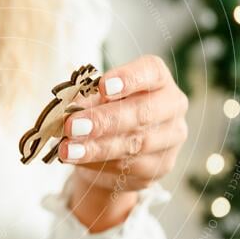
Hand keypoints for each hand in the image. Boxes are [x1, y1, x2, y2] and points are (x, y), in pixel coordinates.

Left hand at [60, 56, 187, 229]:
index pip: (152, 71)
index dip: (129, 78)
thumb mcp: (94, 100)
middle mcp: (172, 106)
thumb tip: (67, 109)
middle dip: (104, 120)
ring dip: (97, 148)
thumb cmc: (105, 112)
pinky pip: (131, 167)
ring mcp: (171, 138)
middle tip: (72, 126)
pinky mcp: (161, 166)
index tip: (103, 86)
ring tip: (68, 150)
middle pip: (144, 111)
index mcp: (157, 79)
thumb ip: (86, 100)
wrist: (114, 151)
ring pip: (136, 144)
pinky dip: (100, 164)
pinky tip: (78, 161)